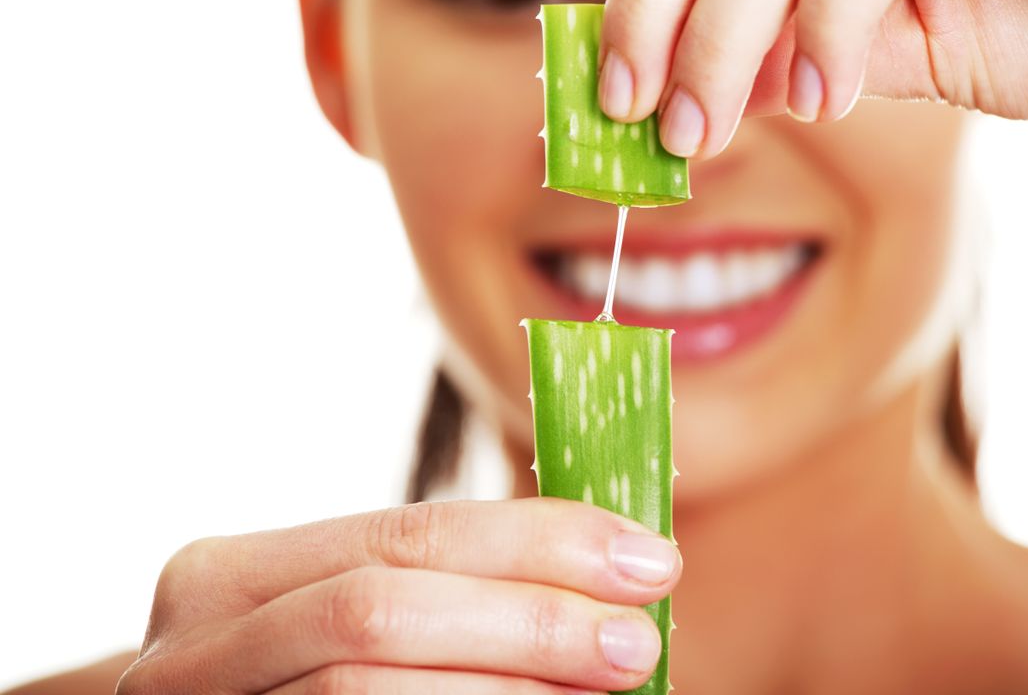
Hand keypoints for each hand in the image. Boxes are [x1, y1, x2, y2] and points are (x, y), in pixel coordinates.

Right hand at [115, 499, 680, 693]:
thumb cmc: (303, 690)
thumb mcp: (358, 626)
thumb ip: (454, 597)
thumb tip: (618, 581)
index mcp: (231, 575)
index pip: (407, 534)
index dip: (538, 542)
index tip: (648, 559)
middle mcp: (192, 644)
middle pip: (381, 608)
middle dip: (527, 620)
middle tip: (637, 639)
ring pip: (361, 687)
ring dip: (507, 689)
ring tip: (605, 688)